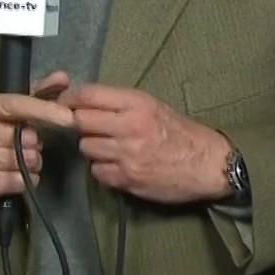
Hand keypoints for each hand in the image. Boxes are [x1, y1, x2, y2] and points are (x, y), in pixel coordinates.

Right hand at [0, 71, 74, 203]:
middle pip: (27, 137)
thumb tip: (62, 78)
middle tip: (22, 144)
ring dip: (32, 162)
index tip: (69, 117)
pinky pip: (24, 180)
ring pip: (28, 160)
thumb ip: (38, 92)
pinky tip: (13, 175)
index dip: (45, 110)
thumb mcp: (10, 112)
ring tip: (16, 160)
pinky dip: (27, 179)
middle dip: (34, 143)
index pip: (17, 105)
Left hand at [62, 83, 232, 203]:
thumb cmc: (181, 133)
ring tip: (109, 147)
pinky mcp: (127, 179)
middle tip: (89, 128)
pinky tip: (117, 165)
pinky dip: (102, 169)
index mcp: (137, 104)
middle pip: (80, 121)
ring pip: (85, 147)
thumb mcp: (153, 106)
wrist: (210, 165)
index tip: (64, 102)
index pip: (88, 95)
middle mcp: (129, 127)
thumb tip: (82, 102)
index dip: (70, 98)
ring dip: (92, 148)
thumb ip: (119, 104)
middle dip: (79, 124)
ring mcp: (127, 155)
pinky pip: (97, 172)